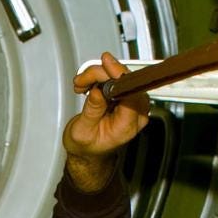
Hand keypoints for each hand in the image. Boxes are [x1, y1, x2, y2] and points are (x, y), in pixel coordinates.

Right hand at [61, 52, 150, 189]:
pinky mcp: (128, 97)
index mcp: (127, 126)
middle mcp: (135, 114)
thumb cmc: (87, 148)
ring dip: (99, 76)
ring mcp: (134, 105)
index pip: (130, 93)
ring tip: (82, 85)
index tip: (107, 64)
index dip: (118, 76)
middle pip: (126, 81)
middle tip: (82, 80)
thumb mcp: (82, 132)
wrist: (89, 153)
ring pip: (121, 77)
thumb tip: (98, 91)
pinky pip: (119, 79)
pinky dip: (101, 78)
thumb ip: (92, 111)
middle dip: (101, 75)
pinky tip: (89, 84)